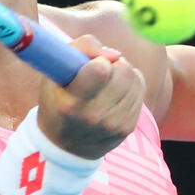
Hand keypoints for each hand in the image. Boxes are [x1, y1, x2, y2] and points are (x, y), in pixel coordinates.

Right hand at [37, 35, 145, 158]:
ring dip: (123, 73)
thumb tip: (115, 53)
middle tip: (101, 72)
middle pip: (123, 71)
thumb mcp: (55, 71)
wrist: (65, 146)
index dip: (99, 61)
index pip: (101, 69)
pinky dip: (130, 85)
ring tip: (107, 82)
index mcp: (72, 103)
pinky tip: (115, 93)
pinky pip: (140, 90)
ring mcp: (113, 124)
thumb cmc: (58, 99)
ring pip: (134, 78)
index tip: (91, 67)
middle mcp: (94, 116)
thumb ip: (82, 48)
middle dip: (113, 64)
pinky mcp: (127, 127)